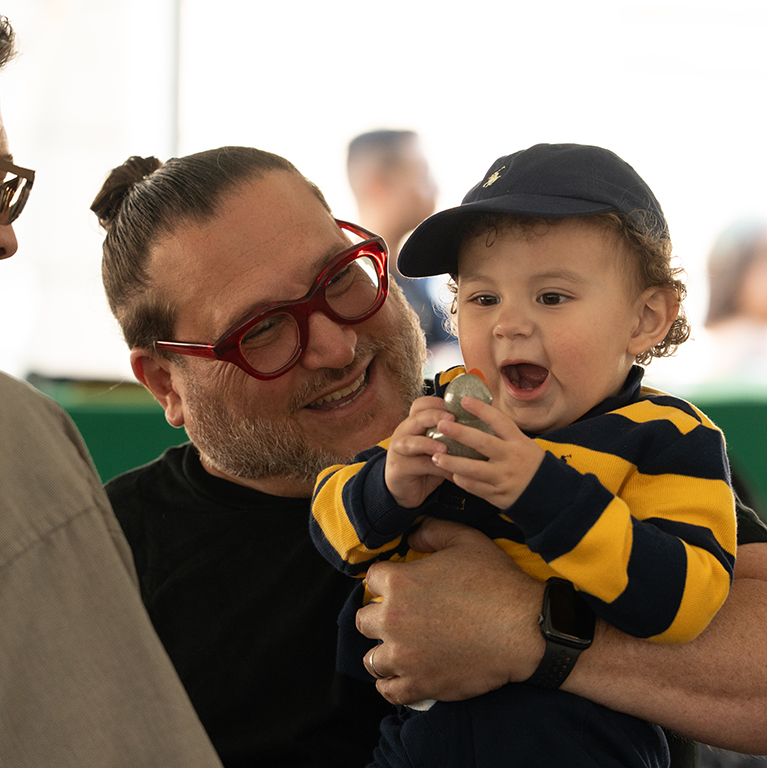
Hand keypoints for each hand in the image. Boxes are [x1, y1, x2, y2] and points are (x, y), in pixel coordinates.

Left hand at [357, 517, 545, 704]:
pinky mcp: (419, 684)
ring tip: (401, 648)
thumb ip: (433, 531)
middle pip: (364, 619)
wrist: (524, 629)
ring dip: (384, 651)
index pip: (371, 579)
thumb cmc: (496, 582)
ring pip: (371, 658)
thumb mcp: (466, 540)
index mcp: (399, 582)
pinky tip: (403, 674)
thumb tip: (412, 535)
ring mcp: (403, 656)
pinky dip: (391, 684)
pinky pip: (388, 690)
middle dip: (379, 616)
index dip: (386, 580)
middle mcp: (392, 619)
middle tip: (401, 618)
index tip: (399, 586)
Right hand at [385, 396, 454, 507]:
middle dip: (435, 416)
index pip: (421, 405)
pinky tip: (450, 471)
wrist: (405, 492)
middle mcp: (404, 433)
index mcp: (414, 424)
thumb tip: (481, 428)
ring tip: (445, 448)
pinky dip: (435, 467)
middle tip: (452, 419)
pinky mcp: (399, 468)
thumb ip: (449, 436)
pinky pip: (418, 465)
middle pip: (416, 418)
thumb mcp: (437, 446)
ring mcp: (398, 450)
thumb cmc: (425, 465)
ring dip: (429, 443)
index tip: (456, 406)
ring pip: (411, 442)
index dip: (437, 403)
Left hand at [431, 396, 544, 508]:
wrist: (548, 494)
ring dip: (452, 462)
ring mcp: (504, 477)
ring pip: (473, 469)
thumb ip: (502, 433)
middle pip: (483, 443)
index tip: (463, 400)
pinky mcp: (498, 495)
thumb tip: (476, 412)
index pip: (499, 421)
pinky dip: (460, 480)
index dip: (481, 409)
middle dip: (460, 433)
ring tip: (436, 456)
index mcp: (518, 442)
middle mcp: (511, 458)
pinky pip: (474, 487)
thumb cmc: (529, 463)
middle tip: (441, 425)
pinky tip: (450, 473)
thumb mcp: (522, 444)